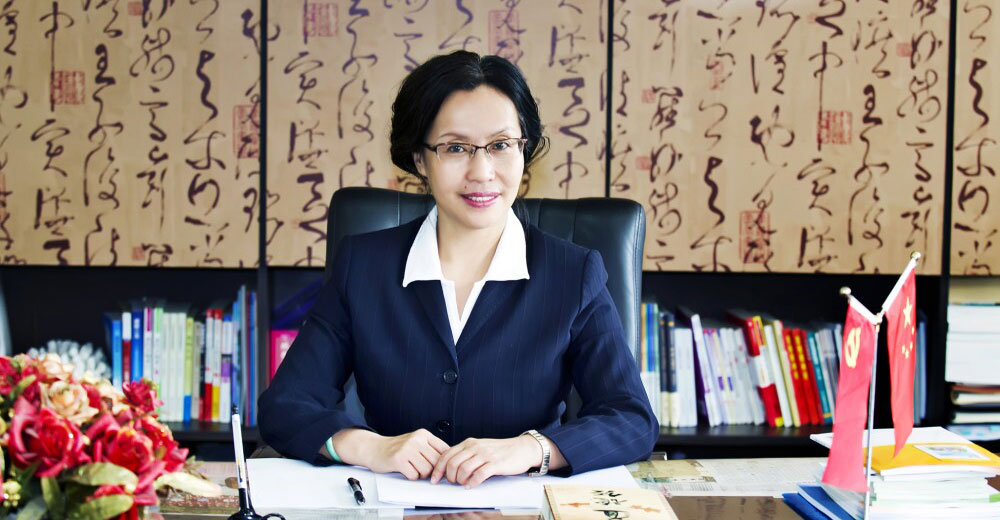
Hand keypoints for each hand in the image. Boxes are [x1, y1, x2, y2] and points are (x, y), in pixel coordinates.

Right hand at [334, 428, 449, 479]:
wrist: (374, 448)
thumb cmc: (397, 448)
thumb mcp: (416, 442)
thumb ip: (431, 449)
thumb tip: (448, 463)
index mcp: (424, 434)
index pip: (444, 450)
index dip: (444, 462)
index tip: (440, 468)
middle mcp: (417, 439)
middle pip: (436, 462)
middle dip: (432, 470)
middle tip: (424, 470)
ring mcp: (407, 449)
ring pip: (426, 470)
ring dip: (421, 474)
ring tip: (413, 469)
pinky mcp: (398, 460)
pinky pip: (414, 475)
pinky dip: (411, 476)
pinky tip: (405, 470)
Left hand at [430, 435, 541, 487]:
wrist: (521, 448)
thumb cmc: (500, 450)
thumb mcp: (479, 447)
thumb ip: (466, 454)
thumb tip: (448, 468)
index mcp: (468, 443)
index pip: (446, 455)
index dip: (437, 469)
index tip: (434, 479)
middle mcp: (475, 447)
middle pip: (452, 463)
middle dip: (449, 477)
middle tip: (453, 483)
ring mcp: (485, 455)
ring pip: (463, 469)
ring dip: (460, 481)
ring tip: (463, 484)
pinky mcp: (495, 464)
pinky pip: (479, 475)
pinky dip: (472, 483)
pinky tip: (471, 486)